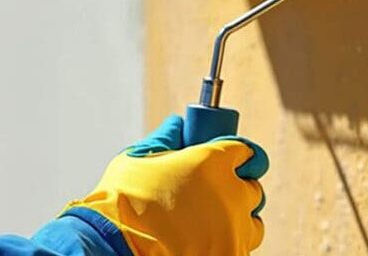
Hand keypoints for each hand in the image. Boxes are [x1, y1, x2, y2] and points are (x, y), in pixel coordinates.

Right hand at [65, 115, 268, 254]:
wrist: (115, 247)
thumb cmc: (122, 201)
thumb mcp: (138, 159)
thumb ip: (165, 139)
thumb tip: (177, 124)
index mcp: (215, 162)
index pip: (248, 152)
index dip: (238, 157)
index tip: (228, 163)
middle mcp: (233, 194)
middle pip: (252, 188)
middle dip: (236, 190)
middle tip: (212, 197)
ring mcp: (236, 230)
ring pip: (252, 223)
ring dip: (237, 221)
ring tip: (208, 225)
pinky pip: (241, 249)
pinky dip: (228, 246)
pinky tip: (203, 244)